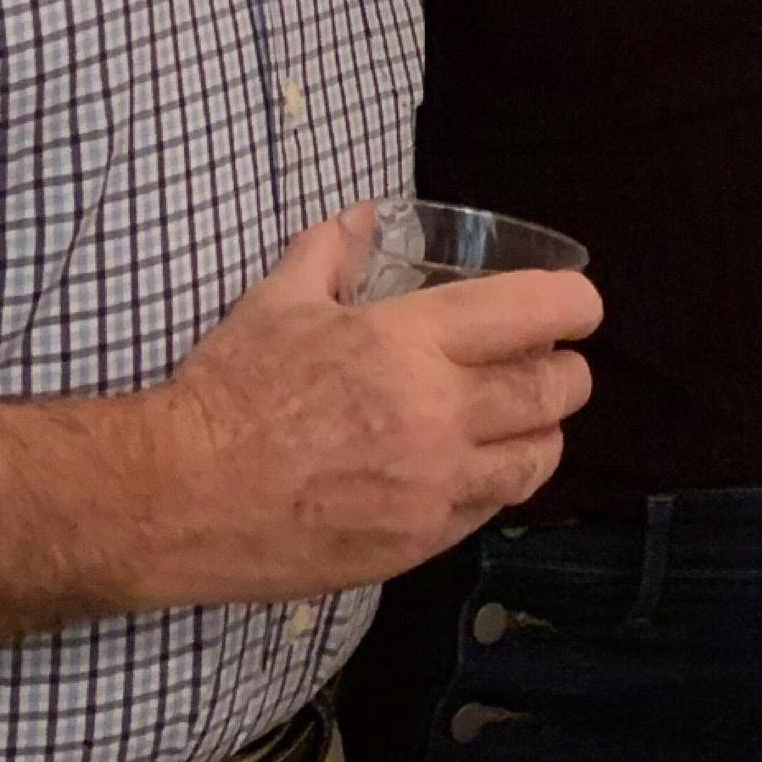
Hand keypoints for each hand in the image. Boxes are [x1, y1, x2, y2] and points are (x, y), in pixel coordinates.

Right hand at [143, 210, 601, 605]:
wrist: (181, 496)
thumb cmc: (229, 390)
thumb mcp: (279, 299)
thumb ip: (333, 250)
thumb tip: (367, 216)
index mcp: (411, 343)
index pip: (533, 314)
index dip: (574, 304)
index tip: (580, 305)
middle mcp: (440, 415)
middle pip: (554, 392)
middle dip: (567, 371)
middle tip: (554, 362)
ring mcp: (434, 488)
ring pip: (537, 459)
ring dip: (544, 431)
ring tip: (527, 418)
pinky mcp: (417, 545)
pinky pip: (490, 509)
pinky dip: (498, 481)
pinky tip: (479, 467)